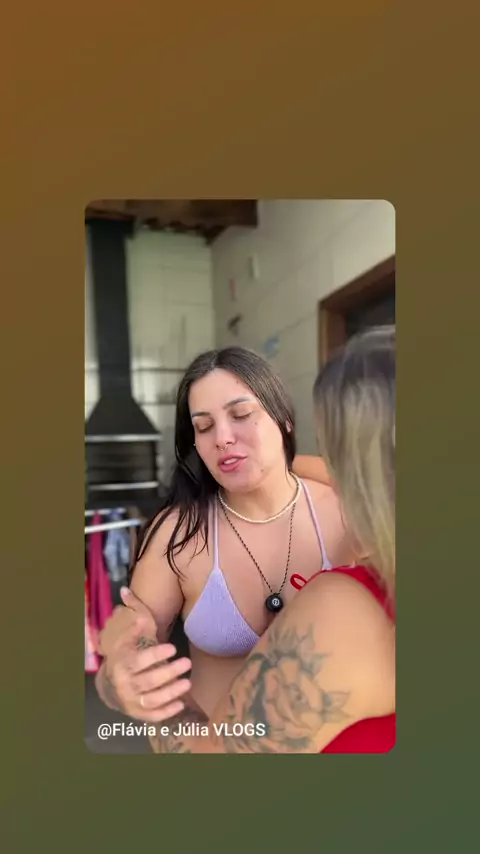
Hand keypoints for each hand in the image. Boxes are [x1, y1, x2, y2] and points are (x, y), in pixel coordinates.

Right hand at [101, 588, 191, 722]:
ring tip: (188, 683)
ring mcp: (132, 702)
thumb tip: (126, 591)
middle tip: (187, 663)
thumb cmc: (124, 657)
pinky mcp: (138, 714)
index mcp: (123, 664)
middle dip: (169, 672)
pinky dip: (167, 712)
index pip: (140, 661)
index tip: (172, 647)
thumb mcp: (124, 638)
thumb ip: (130, 616)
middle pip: (149, 681)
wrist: (110, 686)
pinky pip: (153, 716)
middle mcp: (125, 685)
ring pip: (152, 700)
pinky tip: (181, 703)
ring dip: (171, 692)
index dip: (156, 655)